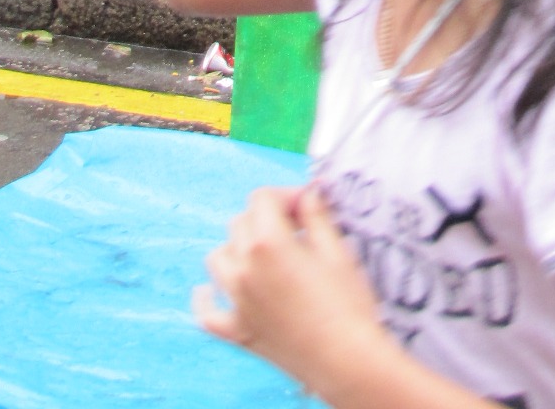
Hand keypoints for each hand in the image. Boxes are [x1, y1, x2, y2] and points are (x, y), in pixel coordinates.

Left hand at [195, 185, 384, 389]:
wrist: (345, 361)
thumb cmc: (347, 304)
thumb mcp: (337, 251)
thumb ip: (316, 216)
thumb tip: (309, 192)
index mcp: (268, 243)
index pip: (262, 198)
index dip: (286, 195)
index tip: (307, 205)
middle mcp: (244, 269)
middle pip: (240, 223)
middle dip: (266, 217)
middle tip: (297, 227)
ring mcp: (236, 302)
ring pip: (218, 258)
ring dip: (238, 248)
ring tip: (266, 253)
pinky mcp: (237, 331)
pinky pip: (206, 313)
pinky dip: (207, 298)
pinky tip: (211, 290)